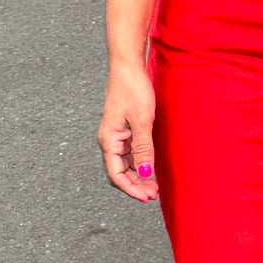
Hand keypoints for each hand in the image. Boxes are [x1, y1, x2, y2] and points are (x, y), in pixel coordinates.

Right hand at [98, 59, 159, 202]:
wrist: (128, 66)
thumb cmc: (132, 89)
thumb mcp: (141, 121)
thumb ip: (143, 148)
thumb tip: (144, 172)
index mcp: (108, 140)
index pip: (116, 174)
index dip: (131, 188)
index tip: (147, 197)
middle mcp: (109, 140)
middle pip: (119, 172)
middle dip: (135, 185)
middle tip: (154, 194)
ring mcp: (116, 135)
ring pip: (125, 164)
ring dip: (138, 176)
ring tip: (154, 185)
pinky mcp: (124, 129)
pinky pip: (129, 153)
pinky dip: (139, 163)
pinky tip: (150, 167)